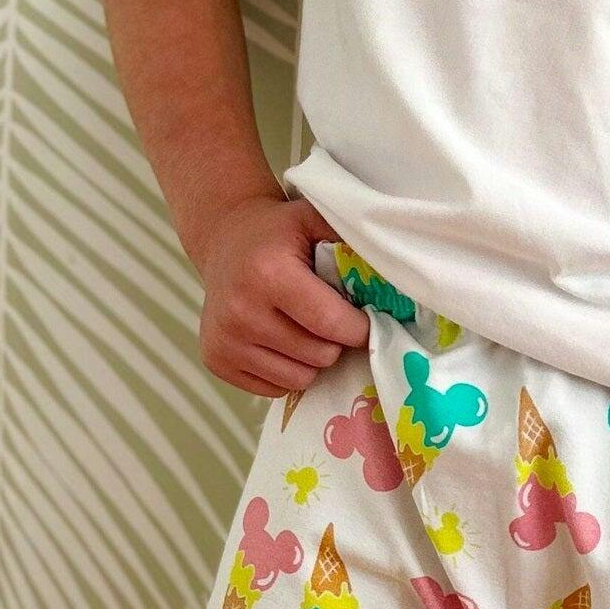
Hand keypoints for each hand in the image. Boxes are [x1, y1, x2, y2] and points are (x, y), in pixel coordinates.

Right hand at [196, 193, 368, 396]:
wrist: (224, 240)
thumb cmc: (279, 232)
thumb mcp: (314, 220)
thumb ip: (351, 242)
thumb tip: (394, 275)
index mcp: (268, 274)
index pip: (331, 323)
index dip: (360, 328)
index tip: (367, 320)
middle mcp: (240, 311)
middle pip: (319, 356)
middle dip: (336, 342)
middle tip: (330, 320)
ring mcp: (225, 340)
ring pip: (299, 379)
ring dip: (312, 359)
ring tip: (305, 329)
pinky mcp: (215, 360)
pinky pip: (274, 388)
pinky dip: (287, 370)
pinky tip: (281, 340)